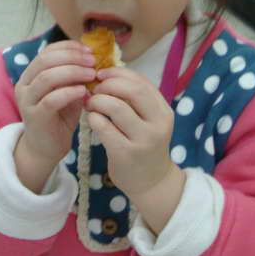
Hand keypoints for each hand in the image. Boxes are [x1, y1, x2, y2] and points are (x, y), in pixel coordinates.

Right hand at [15, 40, 95, 166]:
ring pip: (47, 77)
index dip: (69, 47)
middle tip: (93, 62)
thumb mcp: (68, 91)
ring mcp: (27, 100)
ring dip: (72, 72)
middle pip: (46, 60)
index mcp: (31, 74)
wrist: (46, 149)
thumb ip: (74, 76)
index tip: (89, 51)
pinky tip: (83, 91)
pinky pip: (51, 99)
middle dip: (72, 57)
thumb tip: (92, 59)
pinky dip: (68, 92)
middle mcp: (25, 84)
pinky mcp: (34, 117)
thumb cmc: (59, 118)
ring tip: (91, 75)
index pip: (47, 51)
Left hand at [85, 67, 174, 200]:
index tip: (101, 74)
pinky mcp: (126, 153)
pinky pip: (104, 127)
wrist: (151, 182)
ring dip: (98, 101)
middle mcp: (158, 124)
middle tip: (95, 90)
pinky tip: (91, 119)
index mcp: (163, 111)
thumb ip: (133, 99)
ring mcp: (143, 140)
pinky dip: (93, 118)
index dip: (118, 73)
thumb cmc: (143, 144)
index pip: (141, 82)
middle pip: (132, 90)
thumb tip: (106, 74)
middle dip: (108, 85)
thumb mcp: (148, 120)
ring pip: (116, 107)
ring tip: (91, 104)